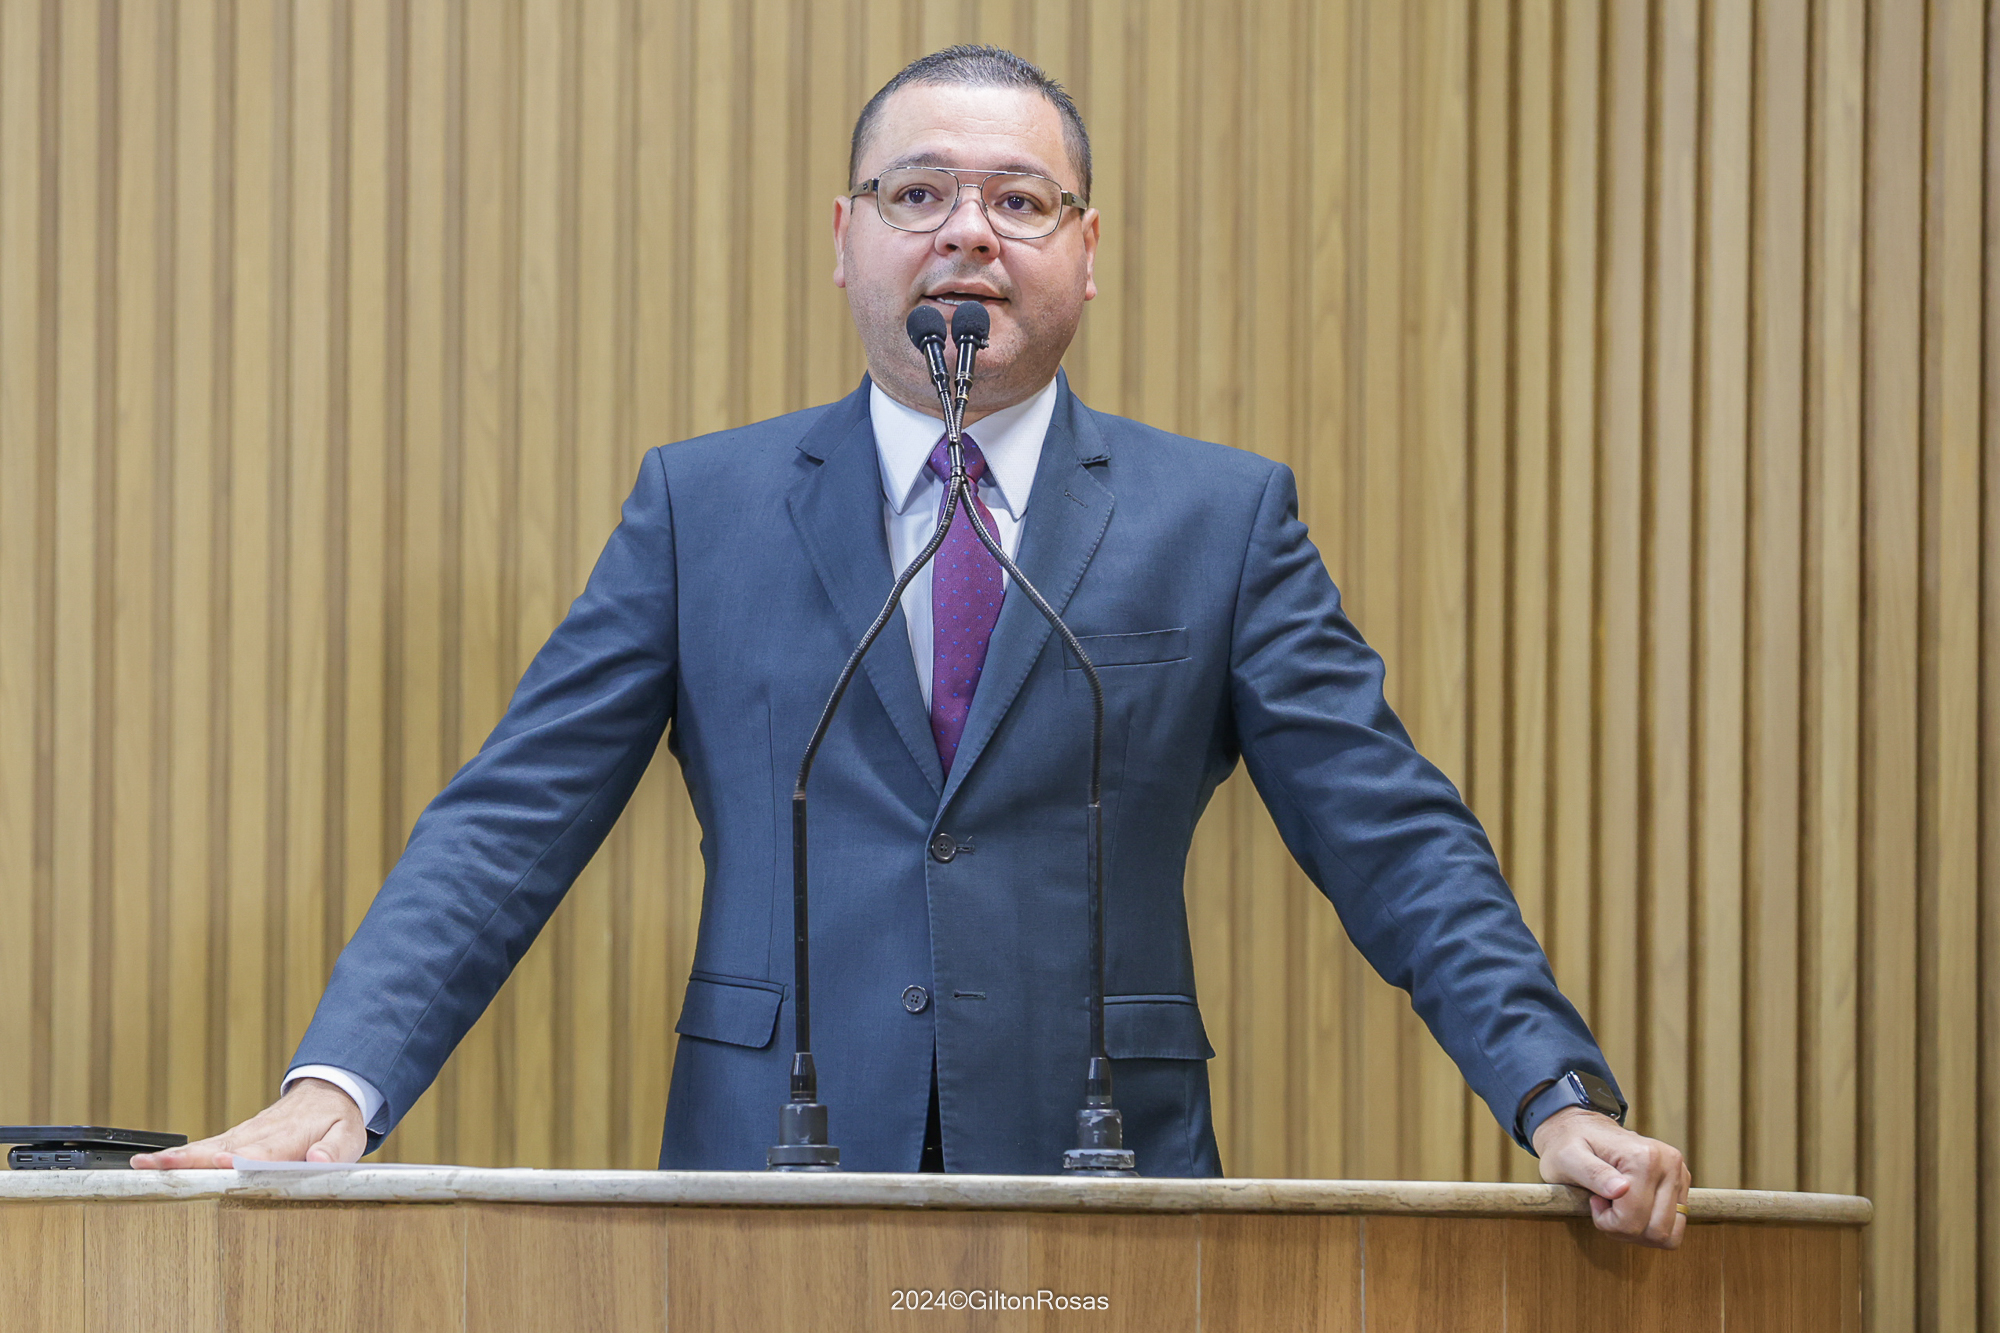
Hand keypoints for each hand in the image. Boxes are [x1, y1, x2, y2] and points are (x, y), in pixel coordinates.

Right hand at [129, 1077, 366, 1168]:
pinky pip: (202, 1146)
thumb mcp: (349, 1135)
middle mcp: (259, 1133)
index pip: (262, 1151)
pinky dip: (176, 1155)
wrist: (328, 1091)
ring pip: (204, 1146)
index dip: (241, 1160)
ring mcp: (243, 1134)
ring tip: (141, 1167)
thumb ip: (336, 1149)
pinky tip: (149, 1165)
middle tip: (159, 1168)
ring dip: (174, 1157)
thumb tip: (319, 1159)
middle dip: (191, 1160)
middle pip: (221, 1149)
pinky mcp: (233, 1137)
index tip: (222, 1163)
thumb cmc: (337, 1120)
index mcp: (288, 1136)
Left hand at [1532, 1106, 1689, 1247]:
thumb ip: (1592, 1173)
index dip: (1607, 1222)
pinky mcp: (1681, 1184)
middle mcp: (1669, 1163)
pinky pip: (1674, 1227)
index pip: (1633, 1219)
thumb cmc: (1570, 1143)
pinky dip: (1650, 1225)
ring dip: (1639, 1231)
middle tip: (1604, 1208)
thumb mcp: (1569, 1157)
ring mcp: (1679, 1174)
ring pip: (1668, 1234)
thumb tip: (1621, 1189)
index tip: (1593, 1201)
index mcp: (1645, 1157)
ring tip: (1617, 1208)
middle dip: (1624, 1230)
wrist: (1583, 1127)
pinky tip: (1631, 1206)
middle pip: (1655, 1231)